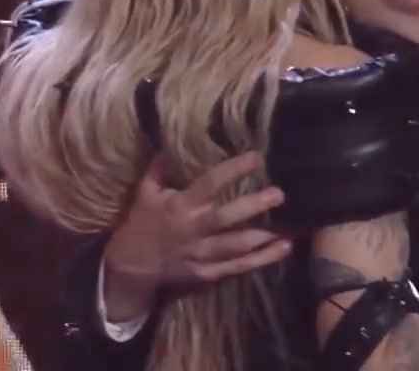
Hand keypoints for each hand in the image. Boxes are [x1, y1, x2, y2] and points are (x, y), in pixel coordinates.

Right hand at [101, 151, 291, 317]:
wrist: (130, 266)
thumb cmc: (141, 224)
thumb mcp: (145, 193)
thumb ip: (159, 169)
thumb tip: (169, 143)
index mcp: (180, 205)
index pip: (210, 184)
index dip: (233, 170)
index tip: (257, 157)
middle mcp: (192, 229)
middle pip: (226, 217)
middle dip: (253, 205)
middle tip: (279, 194)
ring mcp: (200, 254)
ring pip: (235, 246)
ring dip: (262, 237)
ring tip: (288, 228)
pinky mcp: (206, 273)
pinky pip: (237, 267)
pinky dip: (261, 260)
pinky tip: (282, 249)